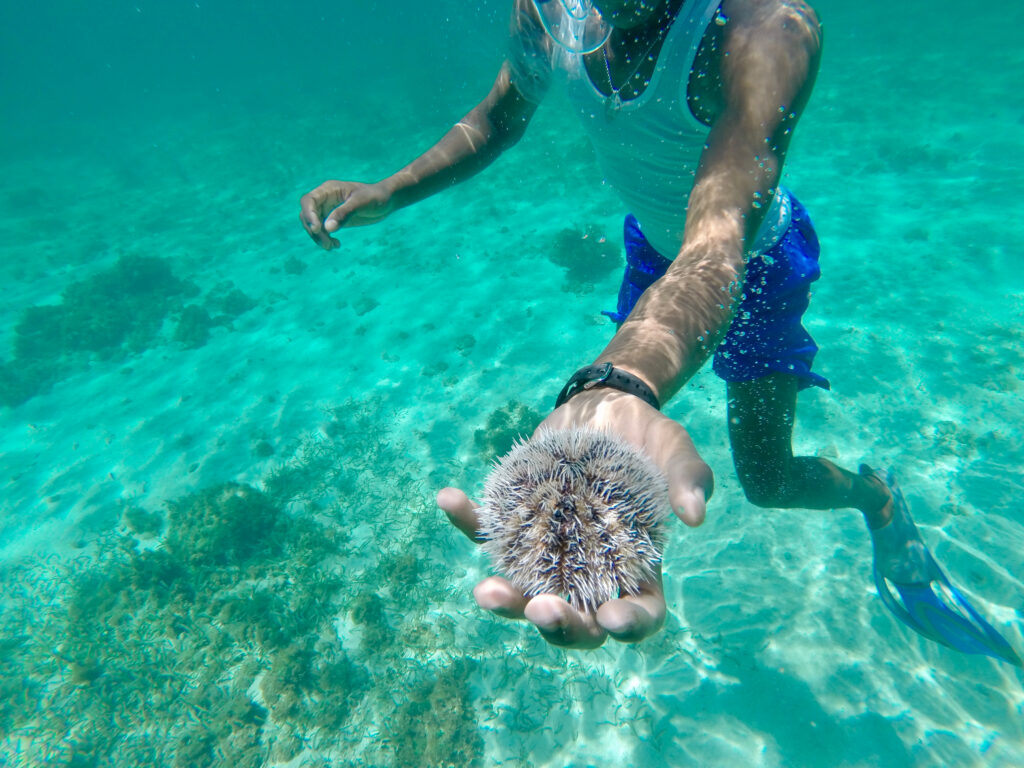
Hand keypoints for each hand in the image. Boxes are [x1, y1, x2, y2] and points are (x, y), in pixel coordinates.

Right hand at [299, 180, 394, 249]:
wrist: (386, 201)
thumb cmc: (375, 197)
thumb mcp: (361, 203)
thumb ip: (344, 214)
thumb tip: (327, 228)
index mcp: (329, 190)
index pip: (309, 201)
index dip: (309, 215)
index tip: (318, 229)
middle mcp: (325, 199)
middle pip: (307, 215)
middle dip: (314, 231)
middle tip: (327, 243)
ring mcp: (328, 210)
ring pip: (313, 225)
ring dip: (319, 238)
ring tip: (332, 246)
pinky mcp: (333, 220)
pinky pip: (322, 231)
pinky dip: (326, 239)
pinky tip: (337, 245)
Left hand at [437, 388, 712, 648]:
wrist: (604, 409)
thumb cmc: (647, 440)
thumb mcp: (675, 451)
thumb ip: (690, 479)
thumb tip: (694, 516)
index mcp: (637, 569)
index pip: (640, 614)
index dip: (629, 625)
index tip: (611, 616)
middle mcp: (590, 574)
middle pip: (575, 622)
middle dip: (557, 626)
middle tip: (540, 608)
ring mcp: (548, 554)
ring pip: (524, 593)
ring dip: (504, 600)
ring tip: (485, 591)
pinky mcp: (516, 525)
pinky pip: (487, 533)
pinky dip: (466, 520)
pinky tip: (449, 499)